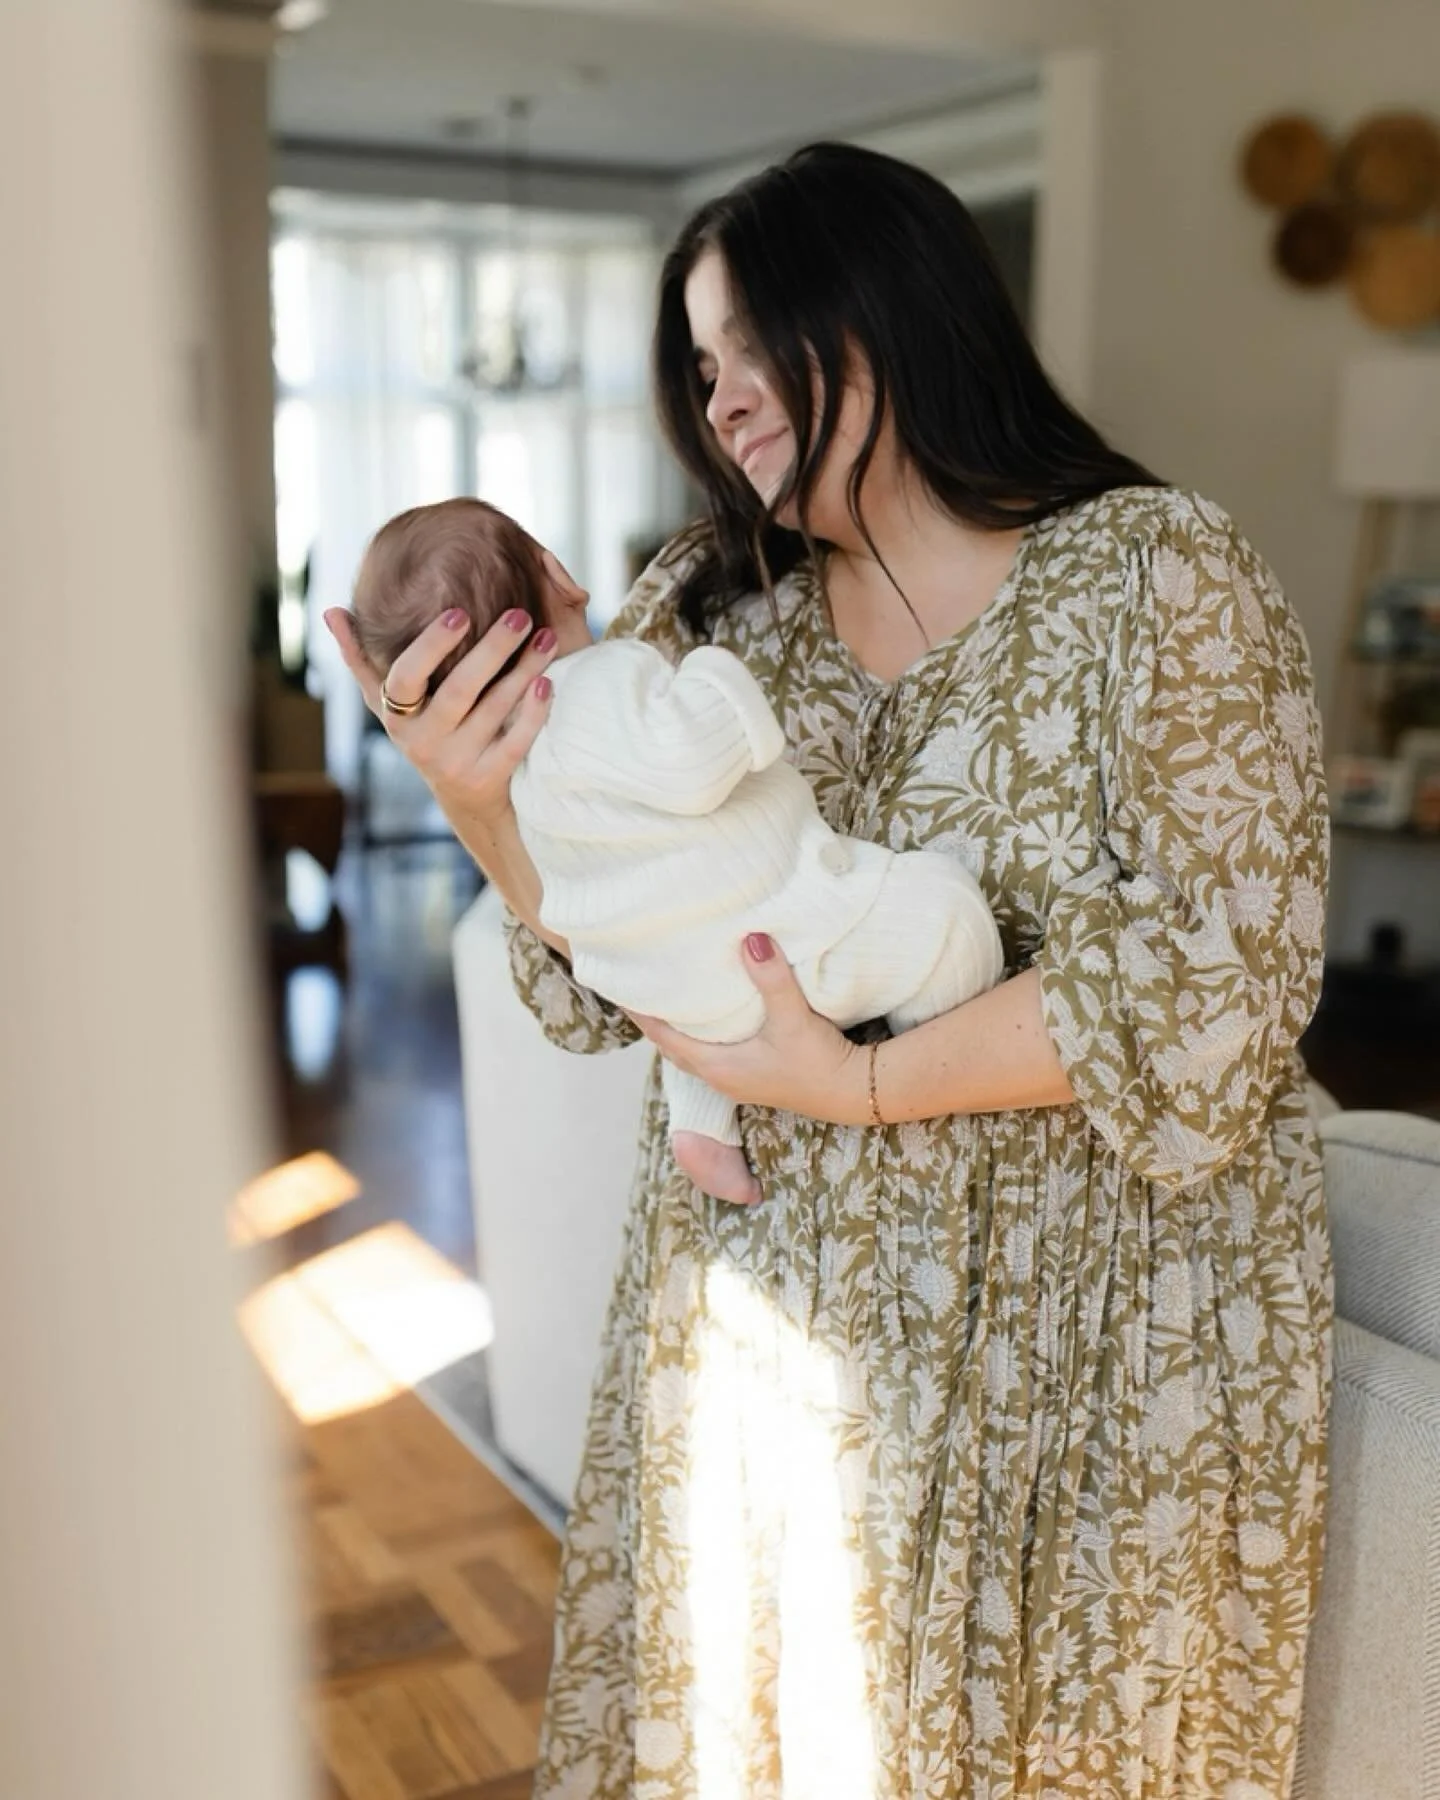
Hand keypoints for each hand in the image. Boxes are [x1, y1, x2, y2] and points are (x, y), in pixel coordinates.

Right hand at [323, 596, 559, 838]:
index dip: (430, 646)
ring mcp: (457, 764)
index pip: (405, 677)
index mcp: (396, 717)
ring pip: (493, 711)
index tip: (459, 612)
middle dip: (492, 650)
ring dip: (523, 671)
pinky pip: (515, 743)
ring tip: (547, 637)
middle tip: (520, 614)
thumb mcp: (387, 703)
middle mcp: (423, 743)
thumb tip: (332, 612)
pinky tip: (548, 682)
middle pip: (458, 691)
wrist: (466, 800)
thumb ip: (360, 659)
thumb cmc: (426, 733)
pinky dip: (534, 713)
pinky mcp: (489, 779)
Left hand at [630, 934, 867, 1125]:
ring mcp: (738, 1082)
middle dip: (656, 1021)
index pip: (665, 1038)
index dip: (643, 1016)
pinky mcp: (754, 1078)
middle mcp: (721, 1078)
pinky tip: (711, 1019)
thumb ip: (771, 978)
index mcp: (718, 1067)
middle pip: (673, 1047)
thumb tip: (751, 938)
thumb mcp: (793, 1017)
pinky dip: (702, 1037)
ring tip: (669, 1000)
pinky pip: (713, 1055)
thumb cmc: (819, 1061)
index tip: (622, 990)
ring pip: (693, 1053)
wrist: (854, 1093)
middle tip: (641, 990)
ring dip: (679, 1030)